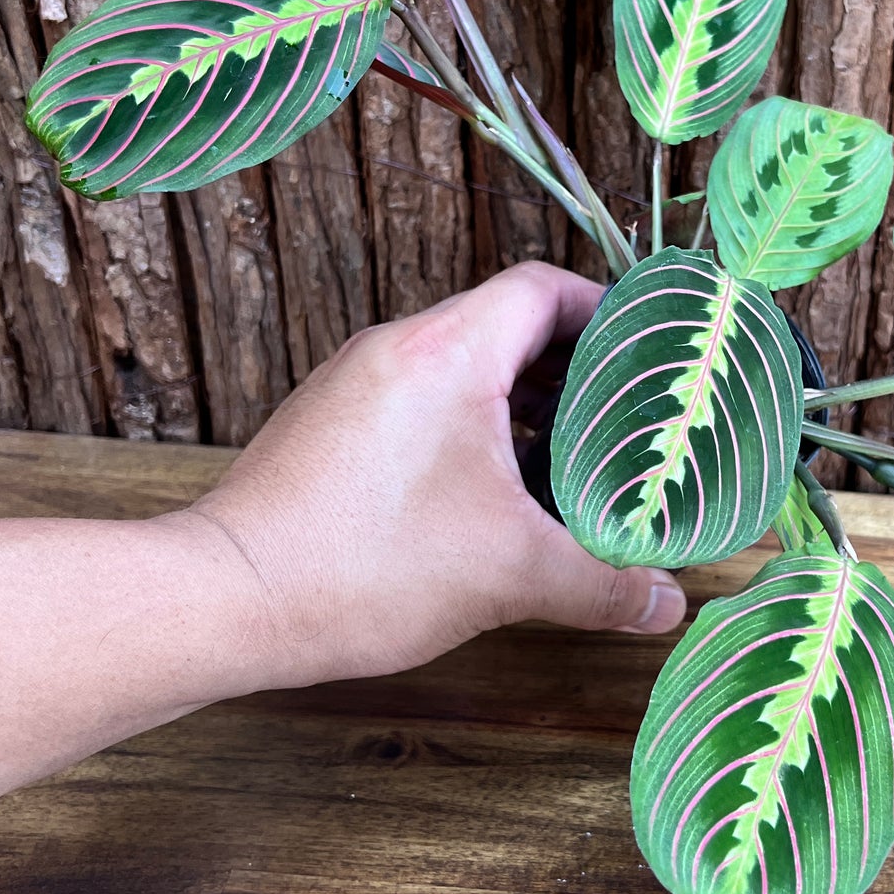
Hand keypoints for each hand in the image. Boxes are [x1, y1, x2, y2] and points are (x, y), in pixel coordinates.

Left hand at [181, 262, 688, 687]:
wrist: (228, 599)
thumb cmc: (360, 569)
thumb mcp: (508, 575)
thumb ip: (602, 583)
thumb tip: (665, 604)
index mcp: (447, 352)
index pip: (543, 288)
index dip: (607, 312)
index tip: (651, 353)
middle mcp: (396, 348)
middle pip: (505, 324)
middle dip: (574, 368)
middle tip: (627, 415)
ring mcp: (354, 383)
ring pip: (460, 366)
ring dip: (520, 403)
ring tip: (573, 459)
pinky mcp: (328, 424)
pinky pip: (418, 400)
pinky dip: (468, 428)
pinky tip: (494, 493)